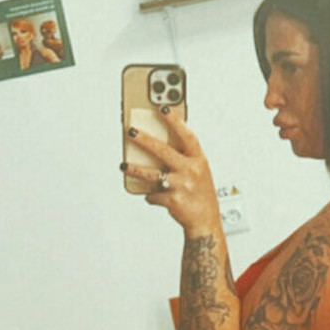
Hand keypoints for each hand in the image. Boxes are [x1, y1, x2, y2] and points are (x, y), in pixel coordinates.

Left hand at [123, 111, 221, 235]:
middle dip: (144, 140)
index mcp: (199, 160)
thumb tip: (157, 142)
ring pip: (152, 174)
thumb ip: (183, 157)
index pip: (187, 135)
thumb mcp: (198, 171)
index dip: (175, 121)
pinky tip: (150, 195)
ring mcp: (182, 186)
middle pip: (163, 151)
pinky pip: (153, 194)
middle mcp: (191, 171)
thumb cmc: (200, 194)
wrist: (205, 221)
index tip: (163, 108)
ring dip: (135, 169)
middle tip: (130, 131)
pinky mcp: (173, 201)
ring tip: (124, 165)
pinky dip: (150, 195)